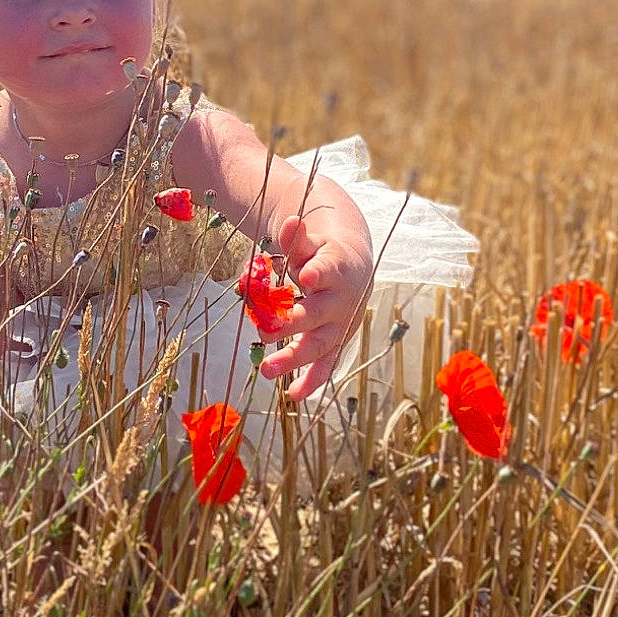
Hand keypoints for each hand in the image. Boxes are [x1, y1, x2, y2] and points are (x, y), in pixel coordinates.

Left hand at [258, 209, 372, 401]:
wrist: (354, 270)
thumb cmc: (322, 255)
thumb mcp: (311, 243)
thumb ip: (297, 237)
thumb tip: (290, 221)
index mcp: (336, 268)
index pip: (329, 269)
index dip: (319, 272)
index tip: (308, 275)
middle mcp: (340, 300)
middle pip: (316, 314)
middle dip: (291, 324)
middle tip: (264, 331)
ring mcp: (339, 325)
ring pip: (318, 345)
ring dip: (293, 359)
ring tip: (267, 370)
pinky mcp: (335, 342)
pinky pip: (325, 365)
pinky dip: (312, 381)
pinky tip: (293, 395)